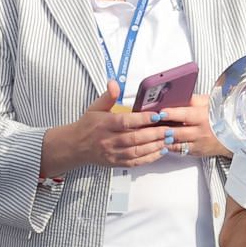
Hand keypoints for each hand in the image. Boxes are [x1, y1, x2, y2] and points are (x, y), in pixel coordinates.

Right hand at [42, 82, 168, 172]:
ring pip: (136, 152)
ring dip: (155, 146)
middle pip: (134, 138)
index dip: (142, 119)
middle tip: (170, 129)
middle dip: (154, 134)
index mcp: (104, 124)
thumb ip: (108, 96)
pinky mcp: (116, 163)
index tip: (157, 115)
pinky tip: (161, 151)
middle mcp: (108, 140)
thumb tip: (114, 83)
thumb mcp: (95, 108)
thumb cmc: (88, 125)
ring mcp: (112, 153)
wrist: (75, 146)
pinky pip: (135, 162)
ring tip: (169, 139)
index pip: (125, 122)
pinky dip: (149, 158)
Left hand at [155, 95, 227, 158]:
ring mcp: (198, 143)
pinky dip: (169, 146)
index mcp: (203, 117)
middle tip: (150, 125)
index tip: (160, 112)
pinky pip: (179, 150)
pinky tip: (162, 142)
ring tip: (154, 134)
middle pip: (176, 131)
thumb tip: (177, 95)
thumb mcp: (210, 103)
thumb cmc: (221, 116)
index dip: (170, 114)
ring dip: (163, 139)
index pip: (184, 115)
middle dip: (161, 129)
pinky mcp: (196, 151)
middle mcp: (200, 132)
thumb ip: (193, 99)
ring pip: (175, 143)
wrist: (234, 134)